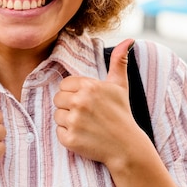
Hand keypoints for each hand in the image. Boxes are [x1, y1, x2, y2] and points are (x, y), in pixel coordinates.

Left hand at [53, 39, 141, 164]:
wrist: (127, 147)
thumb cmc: (122, 113)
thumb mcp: (120, 85)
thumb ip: (119, 61)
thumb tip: (129, 40)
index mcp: (89, 86)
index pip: (64, 85)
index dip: (74, 93)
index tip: (87, 101)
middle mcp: (80, 102)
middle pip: (58, 99)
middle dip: (69, 106)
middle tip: (86, 114)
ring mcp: (74, 121)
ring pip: (57, 115)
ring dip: (68, 120)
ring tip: (85, 124)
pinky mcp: (70, 139)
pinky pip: (58, 132)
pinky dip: (68, 135)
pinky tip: (83, 136)